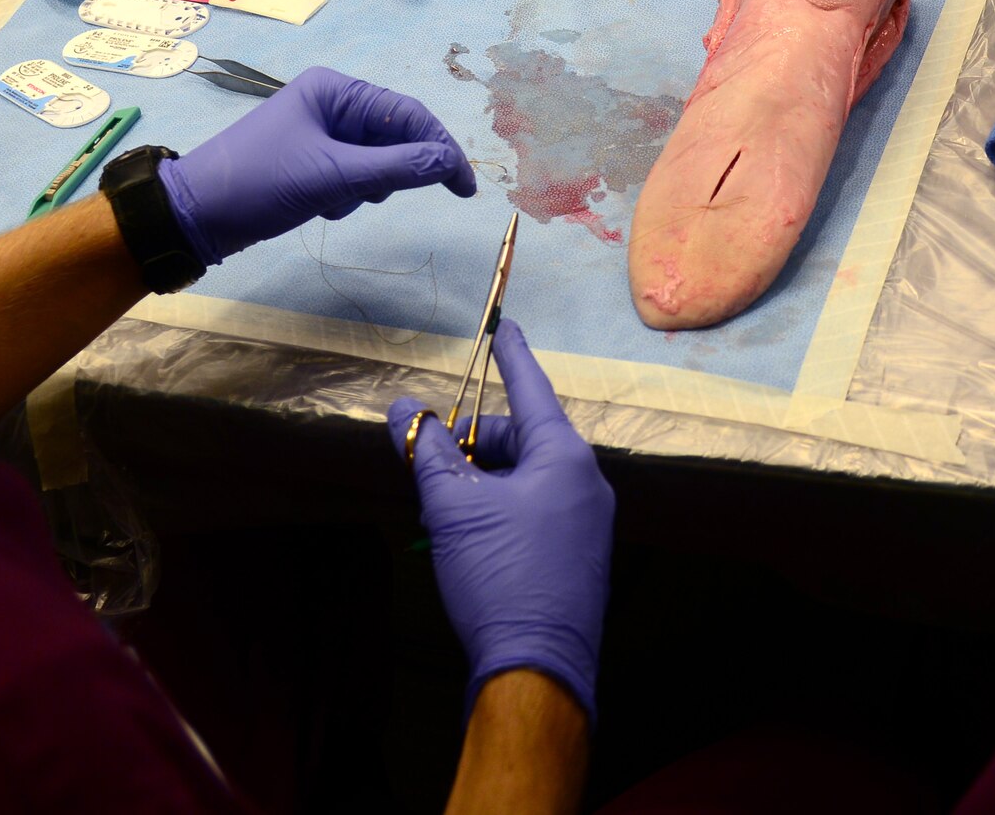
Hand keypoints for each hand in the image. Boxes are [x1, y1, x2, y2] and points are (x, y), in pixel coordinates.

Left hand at [160, 66, 474, 265]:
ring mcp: (321, 134)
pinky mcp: (313, 162)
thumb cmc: (259, 184)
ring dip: (368, 186)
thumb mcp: (332, 176)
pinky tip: (322, 207)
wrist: (194, 216)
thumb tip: (449, 163)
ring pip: (377, 161)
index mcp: (335, 90)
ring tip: (338, 200)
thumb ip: (396, 168)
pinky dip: (348, 195)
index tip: (465, 187)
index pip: (408, 113)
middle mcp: (331, 104)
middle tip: (380, 197)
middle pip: (395, 136)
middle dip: (394, 171)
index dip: (441, 149)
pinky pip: (354, 176)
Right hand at [388, 321, 614, 720]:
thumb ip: (428, 453)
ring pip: (526, 480)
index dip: (511, 356)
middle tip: (432, 473)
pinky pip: (538, 513)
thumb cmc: (499, 577)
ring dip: (483, 486)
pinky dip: (501, 513)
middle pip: (523, 439)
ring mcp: (589, 523)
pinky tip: (468, 542)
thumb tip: (404, 411)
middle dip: (477, 447)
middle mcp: (588, 482)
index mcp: (566, 457)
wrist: (537, 669)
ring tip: (443, 517)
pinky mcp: (580, 558)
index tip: (505, 326)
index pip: (533, 388)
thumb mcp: (453, 508)